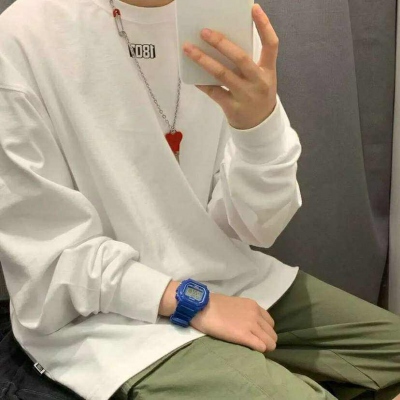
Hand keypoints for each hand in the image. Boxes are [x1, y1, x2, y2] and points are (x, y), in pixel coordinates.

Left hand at [182, 4, 277, 129]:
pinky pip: (213, 92)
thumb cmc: (257, 95)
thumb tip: (222, 42)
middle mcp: (258, 82)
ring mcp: (245, 96)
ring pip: (222, 74)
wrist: (260, 125)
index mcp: (268, 71)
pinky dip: (202, 82)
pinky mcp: (232, 107)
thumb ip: (249, 62)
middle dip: (222, 43)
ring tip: (188, 48)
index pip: (271, 45)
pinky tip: (192, 75)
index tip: (253, 8)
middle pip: (241, 58)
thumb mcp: (261, 78)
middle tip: (204, 31)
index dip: (264, 26)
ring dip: (203, 60)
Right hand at [191, 292, 277, 352]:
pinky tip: (251, 350)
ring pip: (270, 342)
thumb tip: (249, 324)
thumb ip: (246, 312)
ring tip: (254, 349)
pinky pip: (261, 347)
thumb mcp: (236, 304)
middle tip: (256, 345)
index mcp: (254, 306)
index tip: (257, 336)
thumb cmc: (213, 305)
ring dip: (265, 348)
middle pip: (272, 334)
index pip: (270, 323)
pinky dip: (259, 350)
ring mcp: (251, 325)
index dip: (265, 331)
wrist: (202, 307)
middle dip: (267, 341)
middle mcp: (256, 314)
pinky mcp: (244, 335)